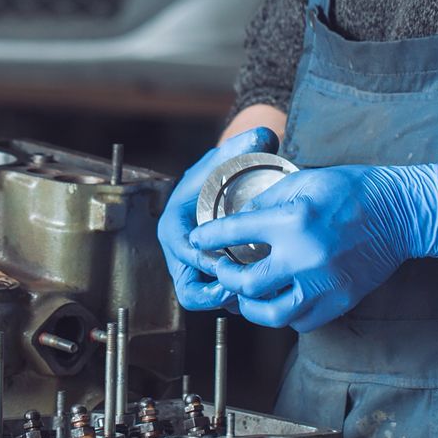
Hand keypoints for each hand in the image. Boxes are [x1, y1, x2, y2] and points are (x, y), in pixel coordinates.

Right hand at [157, 126, 279, 310]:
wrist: (225, 189)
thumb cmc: (220, 175)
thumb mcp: (227, 158)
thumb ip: (243, 146)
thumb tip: (263, 137)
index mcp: (175, 225)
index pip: (180, 248)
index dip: (200, 256)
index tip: (225, 257)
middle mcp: (181, 252)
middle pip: (188, 286)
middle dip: (212, 290)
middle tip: (239, 284)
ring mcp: (196, 270)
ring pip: (203, 298)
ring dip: (226, 299)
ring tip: (253, 292)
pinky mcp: (212, 281)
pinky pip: (218, 299)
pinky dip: (236, 299)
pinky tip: (261, 291)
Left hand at [189, 164, 437, 329]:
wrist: (402, 213)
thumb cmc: (355, 191)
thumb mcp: (305, 181)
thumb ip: (269, 202)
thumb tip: (240, 218)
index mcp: (294, 222)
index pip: (235, 233)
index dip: (210, 238)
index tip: (199, 241)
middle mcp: (305, 257)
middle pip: (246, 284)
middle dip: (227, 278)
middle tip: (223, 270)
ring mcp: (324, 284)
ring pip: (271, 313)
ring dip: (252, 305)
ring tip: (247, 293)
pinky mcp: (340, 301)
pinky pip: (301, 321)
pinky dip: (285, 314)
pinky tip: (281, 299)